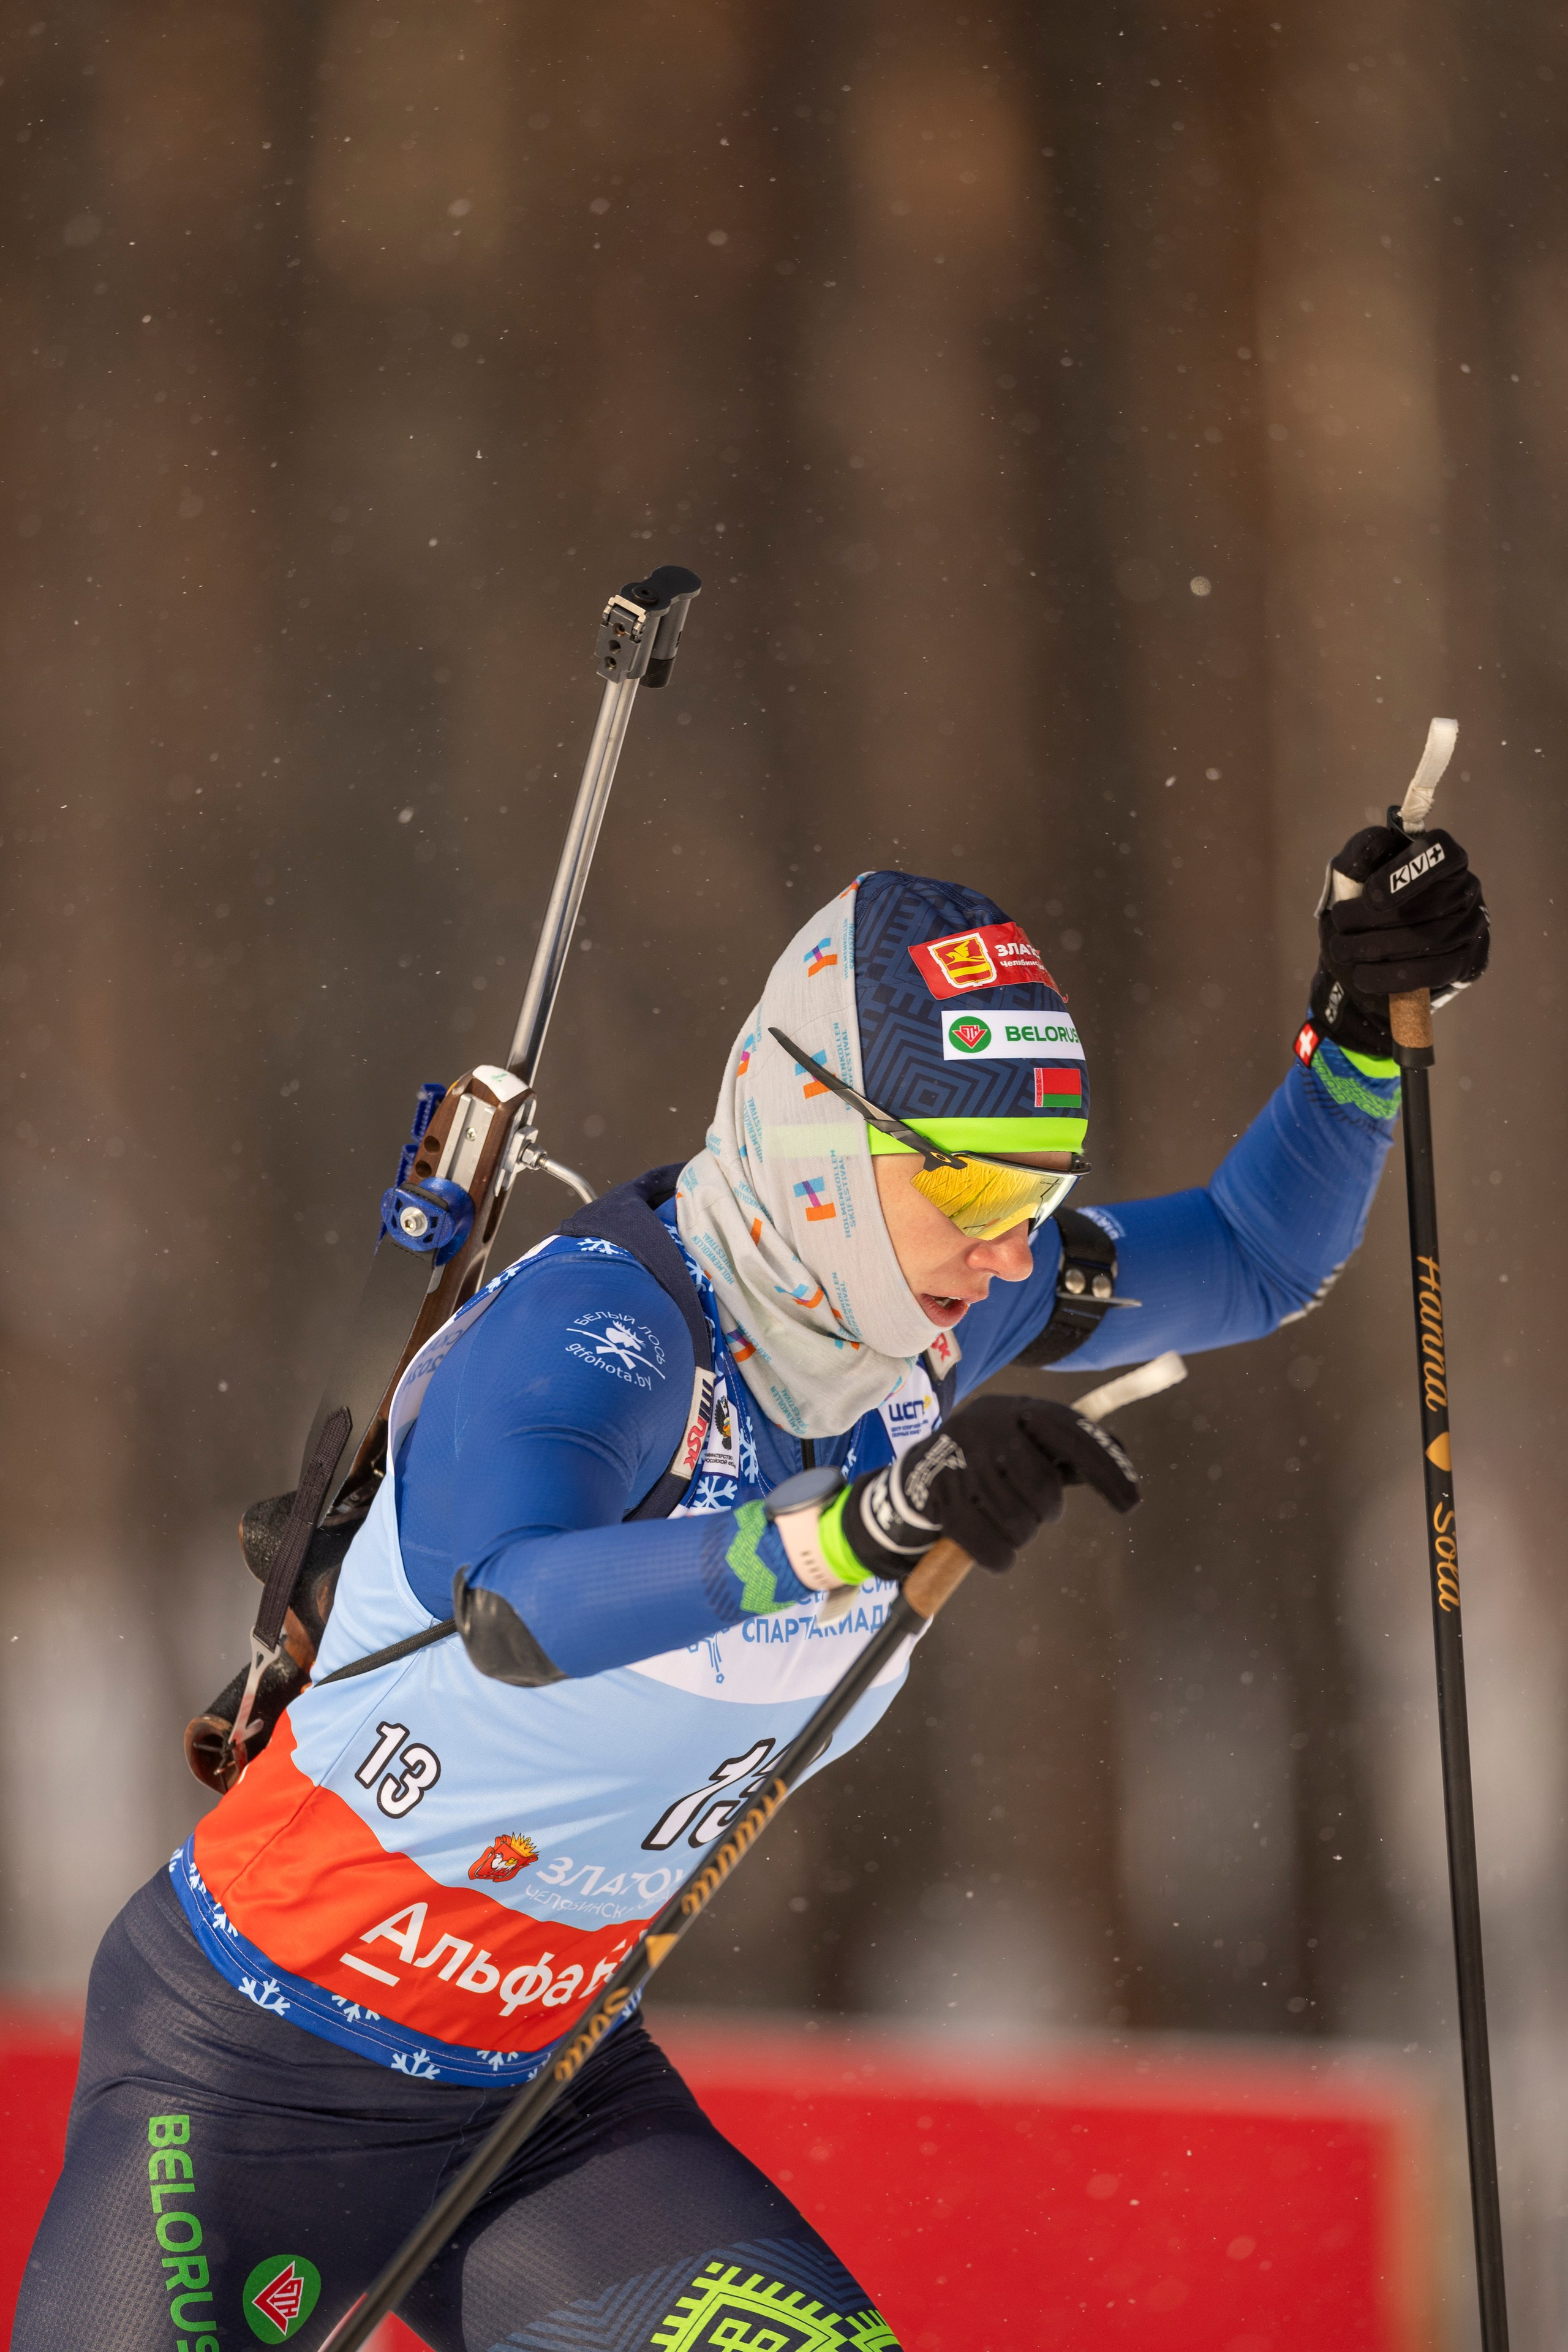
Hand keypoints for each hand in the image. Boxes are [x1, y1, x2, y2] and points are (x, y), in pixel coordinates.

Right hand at [837, 1393, 1139, 1577]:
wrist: (919, 1472)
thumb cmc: (992, 1459)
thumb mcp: (1030, 1442)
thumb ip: (1071, 1450)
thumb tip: (1121, 1455)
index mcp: (1017, 1409)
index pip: (1072, 1435)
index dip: (1106, 1470)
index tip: (1131, 1504)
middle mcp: (987, 1427)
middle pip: (1044, 1488)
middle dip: (1045, 1510)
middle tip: (1033, 1510)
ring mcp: (960, 1462)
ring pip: (1019, 1522)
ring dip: (1020, 1533)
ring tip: (1005, 1519)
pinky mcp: (940, 1500)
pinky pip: (991, 1548)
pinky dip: (1000, 1557)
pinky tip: (994, 1546)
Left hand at [1309, 821, 1488, 1057]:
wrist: (1371, 963)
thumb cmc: (1364, 913)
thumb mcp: (1352, 880)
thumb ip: (1360, 855)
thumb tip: (1378, 840)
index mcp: (1442, 860)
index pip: (1441, 851)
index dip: (1407, 870)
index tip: (1369, 894)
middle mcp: (1466, 889)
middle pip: (1428, 902)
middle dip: (1373, 917)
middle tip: (1339, 924)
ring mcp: (1472, 927)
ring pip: (1429, 939)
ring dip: (1375, 947)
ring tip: (1341, 950)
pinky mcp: (1469, 962)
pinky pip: (1434, 971)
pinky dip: (1392, 976)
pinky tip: (1363, 975)